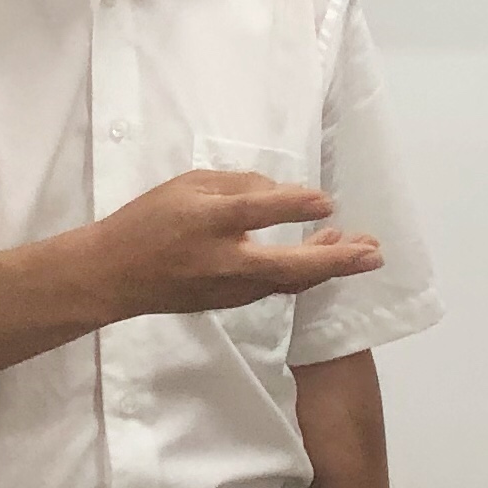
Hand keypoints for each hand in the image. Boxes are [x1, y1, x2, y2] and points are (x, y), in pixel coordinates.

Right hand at [90, 169, 383, 317]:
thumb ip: (236, 185)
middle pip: (287, 265)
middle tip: (373, 251)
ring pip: (289, 282)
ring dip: (328, 267)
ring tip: (364, 252)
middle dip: (335, 259)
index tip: (327, 200)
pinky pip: (276, 287)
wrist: (114, 275)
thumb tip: (284, 194)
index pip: (255, 212)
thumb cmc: (149, 221)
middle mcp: (222, 260)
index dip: (293, 206)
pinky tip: (324, 257)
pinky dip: (305, 273)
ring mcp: (228, 288)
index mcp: (206, 222)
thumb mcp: (187, 186)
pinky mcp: (231, 301)